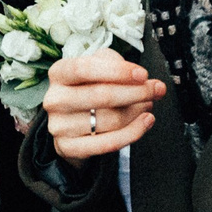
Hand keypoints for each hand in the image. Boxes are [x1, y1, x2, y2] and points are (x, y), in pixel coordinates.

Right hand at [40, 46, 166, 163]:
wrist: (71, 120)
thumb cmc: (89, 87)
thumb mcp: (97, 66)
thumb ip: (116, 64)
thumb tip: (142, 78)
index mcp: (58, 73)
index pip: (85, 69)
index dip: (117, 71)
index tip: (143, 75)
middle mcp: (54, 99)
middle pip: (102, 96)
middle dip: (137, 92)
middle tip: (157, 90)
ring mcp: (59, 126)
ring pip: (110, 120)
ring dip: (138, 111)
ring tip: (149, 104)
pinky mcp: (67, 147)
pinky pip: (107, 143)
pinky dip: (133, 133)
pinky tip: (146, 121)